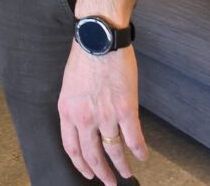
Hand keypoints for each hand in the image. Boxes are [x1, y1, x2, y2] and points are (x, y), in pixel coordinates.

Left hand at [58, 44, 146, 184]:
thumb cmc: (85, 56)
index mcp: (67, 111)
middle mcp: (84, 117)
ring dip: (122, 166)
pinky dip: (139, 151)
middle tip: (109, 182)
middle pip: (92, 155)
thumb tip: (83, 124)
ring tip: (127, 174)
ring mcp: (105, 115)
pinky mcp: (125, 109)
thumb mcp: (70, 86)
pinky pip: (133, 138)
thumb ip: (75, 107)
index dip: (81, 165)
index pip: (72, 148)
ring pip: (114, 151)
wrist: (99, 39)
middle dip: (101, 173)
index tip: (88, 173)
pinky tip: (142, 156)